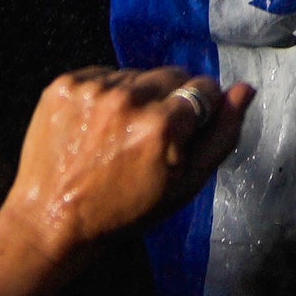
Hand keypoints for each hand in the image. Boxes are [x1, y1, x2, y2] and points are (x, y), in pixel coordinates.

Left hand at [0, 66, 250, 264]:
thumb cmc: (124, 212)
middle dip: (170, 101)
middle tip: (151, 136)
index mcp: (163, 125)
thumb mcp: (184, 186)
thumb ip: (221, 137)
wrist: (50, 221)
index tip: (183, 134)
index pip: (204, 88)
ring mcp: (92, 87)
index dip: (199, 112)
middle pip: (172, 75)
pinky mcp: (64, 84)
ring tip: (119, 134)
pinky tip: (96, 126)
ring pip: (137, 75)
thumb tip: (245, 90)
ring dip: (137, 97)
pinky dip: (106, 94)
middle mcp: (128, 97)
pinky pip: (103, 75)